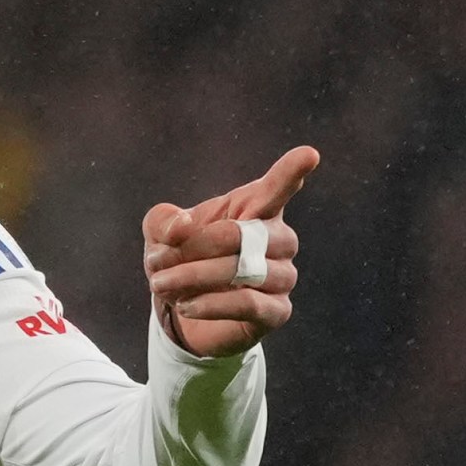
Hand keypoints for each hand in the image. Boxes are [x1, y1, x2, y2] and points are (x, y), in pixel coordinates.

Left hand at [142, 146, 318, 357]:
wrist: (183, 310)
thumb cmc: (181, 259)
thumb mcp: (160, 234)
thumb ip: (165, 221)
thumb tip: (182, 226)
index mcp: (255, 208)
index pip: (276, 188)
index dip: (291, 172)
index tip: (309, 155)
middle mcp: (278, 239)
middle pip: (244, 234)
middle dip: (195, 248)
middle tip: (157, 262)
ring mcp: (283, 275)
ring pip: (245, 270)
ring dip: (195, 277)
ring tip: (160, 284)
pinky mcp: (277, 311)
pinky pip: (249, 304)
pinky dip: (212, 304)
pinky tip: (185, 306)